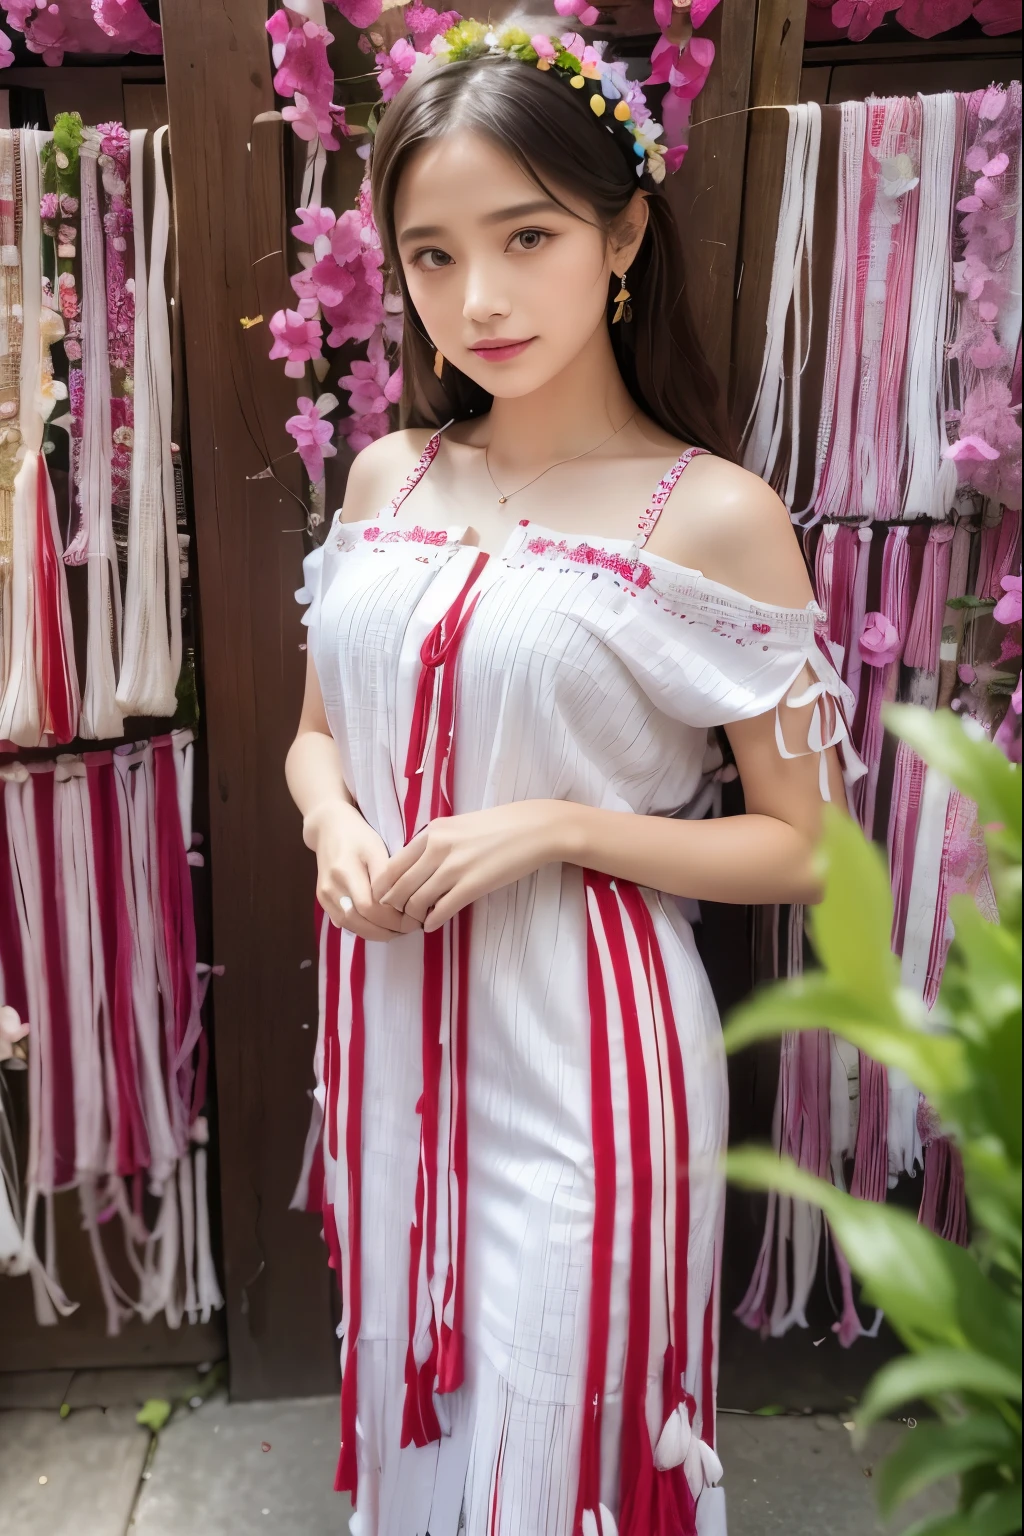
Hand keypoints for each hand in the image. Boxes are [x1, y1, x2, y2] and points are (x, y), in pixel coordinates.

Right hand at [303, 801, 420, 941]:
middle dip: (387, 930)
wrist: (329, 828)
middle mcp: (331, 887)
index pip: (370, 908)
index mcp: (345, 871)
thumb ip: (386, 877)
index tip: (413, 919)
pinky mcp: (323, 900)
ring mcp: (324, 895)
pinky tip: (380, 927)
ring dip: (375, 933)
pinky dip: (363, 929)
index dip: (392, 919)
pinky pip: (342, 922)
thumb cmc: (358, 836)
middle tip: (410, 928)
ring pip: (350, 926)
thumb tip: (398, 905)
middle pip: (359, 921)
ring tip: (397, 931)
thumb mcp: (377, 848)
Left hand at [371, 801, 570, 932]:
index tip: (388, 899)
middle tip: (400, 916)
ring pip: (416, 902)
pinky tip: (432, 925)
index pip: (391, 866)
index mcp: (432, 831)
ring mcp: (454, 867)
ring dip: (413, 917)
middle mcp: (437, 848)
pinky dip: (432, 922)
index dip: (384, 888)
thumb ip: (435, 842)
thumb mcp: (458, 825)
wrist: (535, 829)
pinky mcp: (472, 885)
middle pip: (399, 887)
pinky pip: (441, 910)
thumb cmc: (499, 826)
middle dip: (395, 907)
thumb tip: (415, 866)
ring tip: (418, 921)